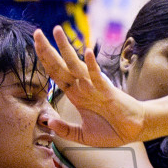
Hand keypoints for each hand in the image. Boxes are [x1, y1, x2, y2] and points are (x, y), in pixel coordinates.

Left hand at [32, 27, 146, 145]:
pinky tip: (87, 53)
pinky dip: (92, 66)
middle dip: (48, 49)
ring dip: (66, 48)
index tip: (34, 45)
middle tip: (37, 33)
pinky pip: (98, 77)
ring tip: (56, 31)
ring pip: (76, 65)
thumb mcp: (82, 135)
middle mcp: (83, 86)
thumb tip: (48, 123)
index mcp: (76, 94)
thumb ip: (65, 130)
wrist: (133, 131)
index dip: (45, 60)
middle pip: (61, 65)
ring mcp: (94, 87)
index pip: (56, 74)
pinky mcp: (108, 91)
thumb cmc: (110, 130)